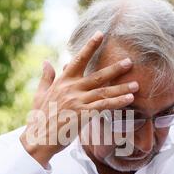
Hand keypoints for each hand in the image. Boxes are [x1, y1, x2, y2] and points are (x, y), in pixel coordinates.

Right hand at [20, 31, 138, 167]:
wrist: (37, 139)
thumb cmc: (39, 119)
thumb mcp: (40, 94)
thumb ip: (46, 77)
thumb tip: (47, 61)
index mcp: (62, 82)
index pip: (78, 60)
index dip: (90, 46)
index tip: (101, 34)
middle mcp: (71, 89)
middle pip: (97, 76)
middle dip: (115, 69)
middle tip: (130, 62)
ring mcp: (77, 101)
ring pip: (104, 91)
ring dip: (122, 88)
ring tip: (136, 84)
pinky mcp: (82, 115)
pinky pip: (103, 107)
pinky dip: (117, 102)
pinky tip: (129, 100)